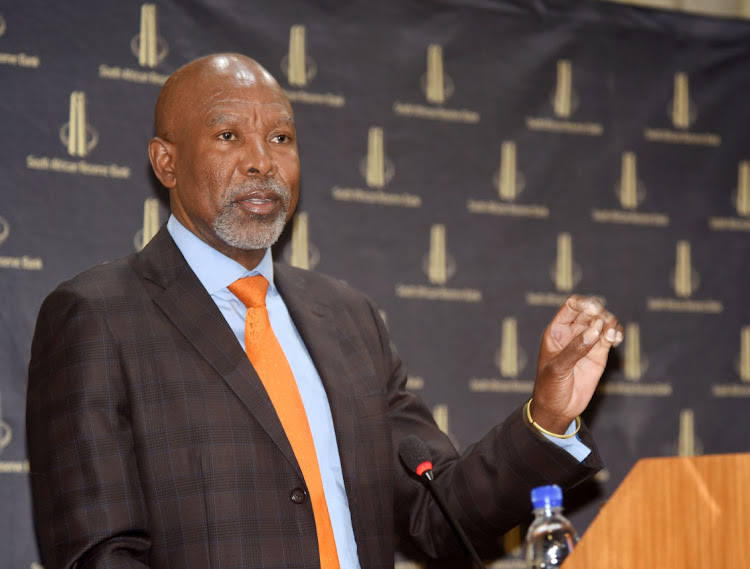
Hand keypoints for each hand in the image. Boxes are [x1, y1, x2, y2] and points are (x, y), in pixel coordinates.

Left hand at [530, 294, 622, 434]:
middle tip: (602, 324)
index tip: (593, 309)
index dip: (583, 303)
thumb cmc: (549, 386)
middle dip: (599, 313)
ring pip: (604, 322)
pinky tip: (616, 339)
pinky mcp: (600, 354)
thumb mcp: (558, 367)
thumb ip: (575, 349)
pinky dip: (616, 334)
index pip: (572, 306)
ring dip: (610, 323)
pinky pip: (611, 337)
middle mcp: (573, 333)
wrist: (558, 409)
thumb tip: (595, 330)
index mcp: (557, 330)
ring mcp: (588, 342)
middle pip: (591, 311)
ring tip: (610, 336)